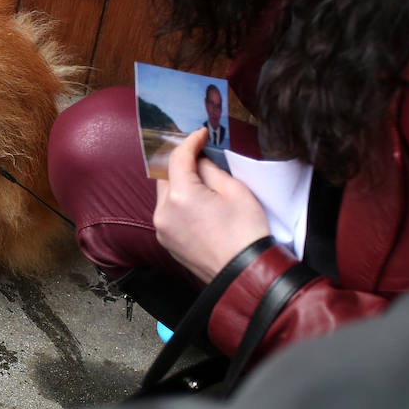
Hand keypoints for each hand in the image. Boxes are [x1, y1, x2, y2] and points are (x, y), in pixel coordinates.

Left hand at [154, 127, 271, 283]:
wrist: (245, 274)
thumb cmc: (246, 233)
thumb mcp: (235, 191)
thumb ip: (211, 170)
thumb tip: (199, 160)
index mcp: (180, 196)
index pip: (177, 157)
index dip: (190, 141)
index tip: (201, 134)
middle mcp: (163, 213)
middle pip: (166, 176)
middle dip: (181, 164)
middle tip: (202, 157)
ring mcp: (162, 230)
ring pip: (165, 195)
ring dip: (179, 185)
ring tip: (203, 184)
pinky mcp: (167, 243)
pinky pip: (168, 214)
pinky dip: (178, 204)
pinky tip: (198, 206)